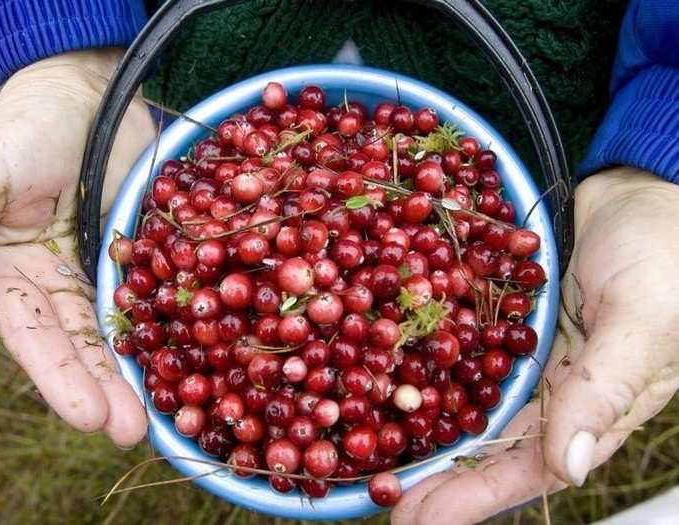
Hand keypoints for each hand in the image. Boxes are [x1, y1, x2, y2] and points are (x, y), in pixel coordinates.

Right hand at [0, 50, 155, 446]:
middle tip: (136, 432)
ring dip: (153, 370)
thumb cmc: (29, 126)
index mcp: (17, 277)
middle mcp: (66, 287)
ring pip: (134, 330)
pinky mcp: (156, 257)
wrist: (90, 96)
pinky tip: (214, 352)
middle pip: (88, 346)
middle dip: (110, 390)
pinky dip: (190, 323)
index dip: (60, 379)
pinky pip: (173, 292)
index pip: (36, 337)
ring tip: (177, 413)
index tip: (89, 418)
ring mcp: (114, 274)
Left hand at [392, 168, 678, 524]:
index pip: (530, 468)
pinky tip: (399, 380)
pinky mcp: (512, 322)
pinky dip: (437, 370)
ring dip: (431, 429)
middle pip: (491, 447)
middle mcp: (559, 391)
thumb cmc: (662, 255)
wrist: (644, 195)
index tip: (421, 518)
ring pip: (474, 404)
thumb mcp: (642, 321)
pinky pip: (470, 352)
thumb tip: (567, 468)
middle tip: (386, 501)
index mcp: (597, 408)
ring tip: (381, 452)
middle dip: (440, 477)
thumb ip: (605, 392)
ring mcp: (531, 356)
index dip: (474, 497)